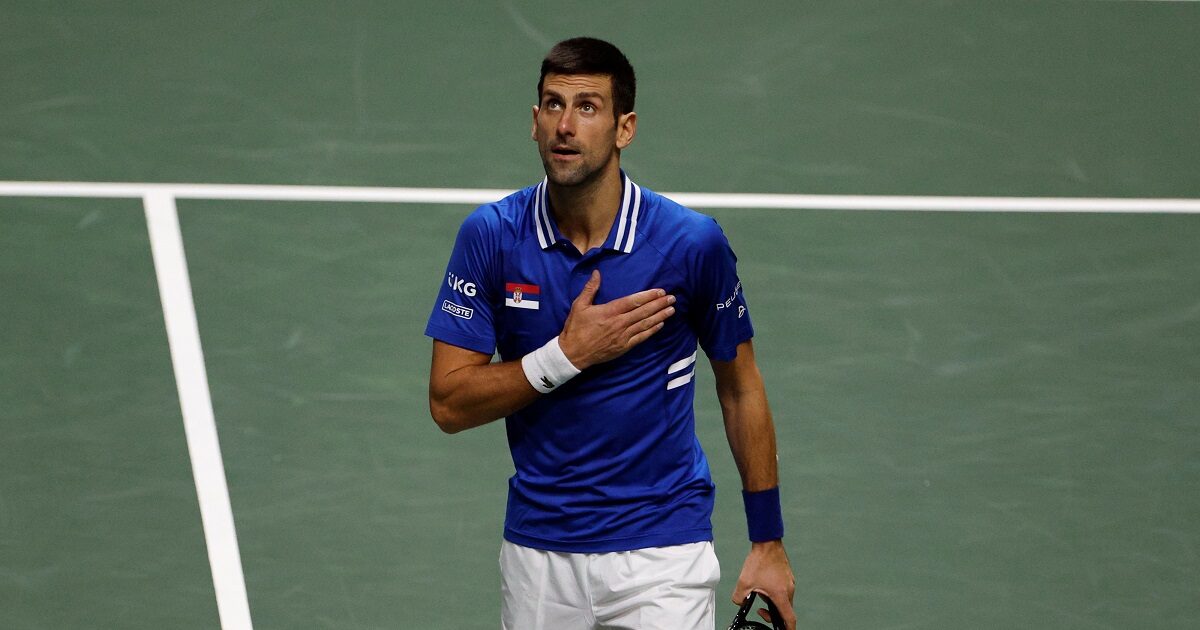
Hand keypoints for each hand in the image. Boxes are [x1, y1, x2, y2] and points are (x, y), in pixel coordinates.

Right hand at [558, 270, 675, 369]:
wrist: (573, 354)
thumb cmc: (575, 328)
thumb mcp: (579, 305)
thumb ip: (590, 289)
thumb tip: (597, 273)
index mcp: (609, 311)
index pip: (633, 301)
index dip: (648, 296)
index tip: (660, 291)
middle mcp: (619, 323)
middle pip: (643, 312)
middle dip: (659, 304)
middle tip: (672, 298)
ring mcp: (623, 336)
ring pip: (645, 324)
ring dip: (660, 316)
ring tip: (671, 310)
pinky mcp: (624, 347)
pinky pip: (641, 338)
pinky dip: (652, 331)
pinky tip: (661, 324)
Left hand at [732, 540, 795, 629]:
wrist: (767, 543)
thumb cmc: (759, 561)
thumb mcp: (744, 583)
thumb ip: (739, 598)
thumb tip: (739, 603)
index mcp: (781, 595)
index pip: (789, 619)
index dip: (788, 628)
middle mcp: (789, 590)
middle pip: (785, 610)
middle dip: (773, 614)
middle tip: (760, 610)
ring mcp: (790, 582)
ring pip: (783, 599)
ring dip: (772, 601)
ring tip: (759, 593)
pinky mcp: (788, 576)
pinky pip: (783, 590)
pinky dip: (775, 593)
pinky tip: (763, 584)